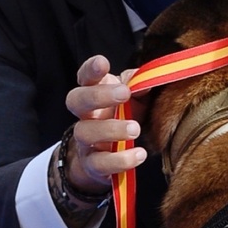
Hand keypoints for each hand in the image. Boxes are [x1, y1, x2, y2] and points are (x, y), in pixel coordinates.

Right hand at [63, 55, 146, 192]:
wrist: (110, 157)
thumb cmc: (125, 118)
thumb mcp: (136, 99)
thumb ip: (141, 87)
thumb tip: (152, 80)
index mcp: (94, 93)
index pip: (86, 77)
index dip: (91, 69)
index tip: (103, 63)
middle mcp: (85, 115)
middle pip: (76, 100)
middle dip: (98, 95)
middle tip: (125, 93)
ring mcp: (86, 141)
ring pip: (85, 132)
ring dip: (111, 129)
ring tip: (135, 128)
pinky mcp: (93, 164)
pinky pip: (100, 163)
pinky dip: (121, 160)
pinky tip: (139, 154)